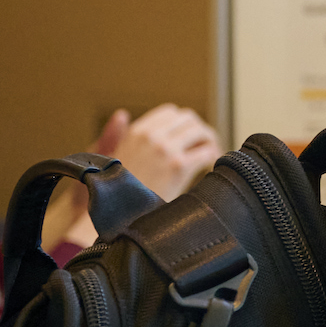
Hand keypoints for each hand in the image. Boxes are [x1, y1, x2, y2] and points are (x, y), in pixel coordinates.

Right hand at [107, 104, 222, 200]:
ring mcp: (165, 150)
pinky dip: (212, 157)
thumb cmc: (119, 190)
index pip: (170, 112)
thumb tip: (122, 114)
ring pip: (201, 131)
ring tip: (208, 157)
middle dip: (200, 131)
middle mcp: (150, 136)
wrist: (119, 214)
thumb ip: (116, 135)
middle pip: (189, 118)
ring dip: (209, 142)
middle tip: (205, 147)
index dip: (184, 123)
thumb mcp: (111, 157)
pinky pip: (207, 152)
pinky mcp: (178, 166)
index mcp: (136, 132)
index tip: (188, 137)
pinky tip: (207, 168)